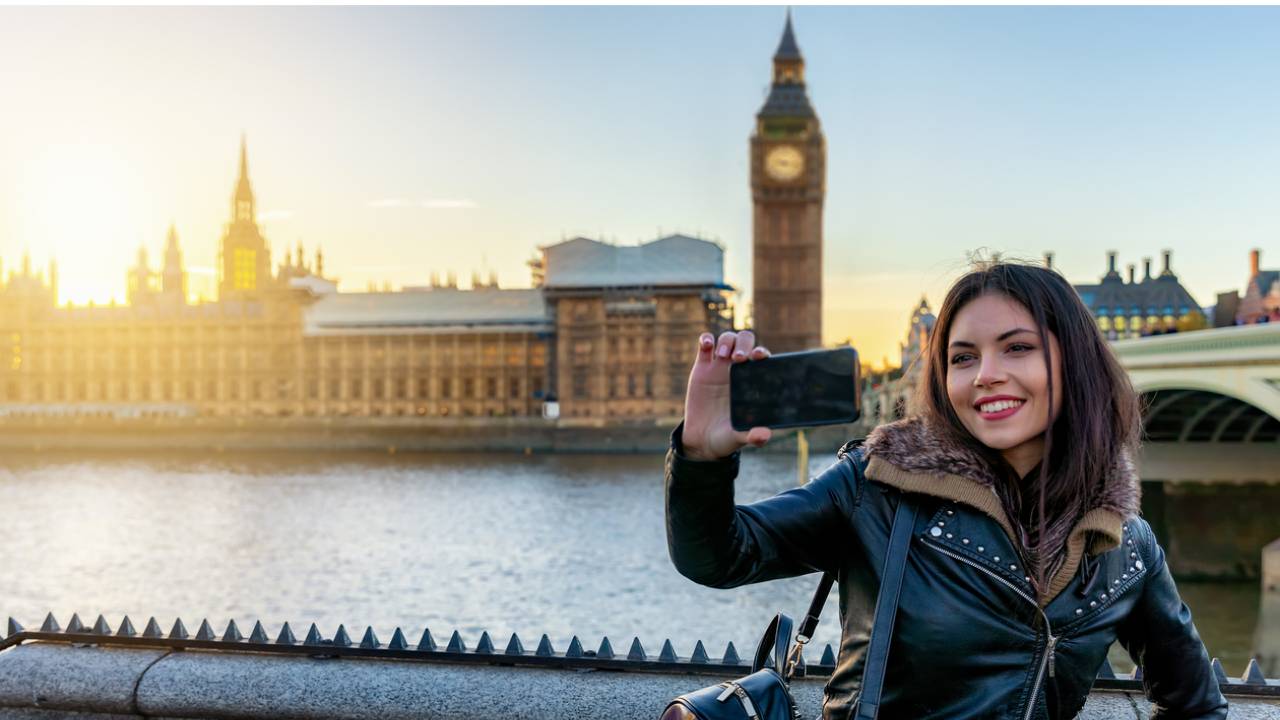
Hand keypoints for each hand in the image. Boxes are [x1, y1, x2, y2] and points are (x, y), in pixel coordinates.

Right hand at [681, 330, 772, 459]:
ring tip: (722, 354)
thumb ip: (752, 436)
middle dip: (744, 344)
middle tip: (738, 358)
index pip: (761, 358)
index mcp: (751, 381)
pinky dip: (706, 339)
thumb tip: (765, 434)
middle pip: (745, 342)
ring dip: (727, 341)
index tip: (759, 356)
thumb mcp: (739, 437)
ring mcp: (719, 367)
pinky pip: (704, 346)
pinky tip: (707, 343)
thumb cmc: (727, 436)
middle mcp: (737, 370)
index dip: (761, 352)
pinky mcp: (702, 368)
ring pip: (727, 339)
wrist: (702, 440)